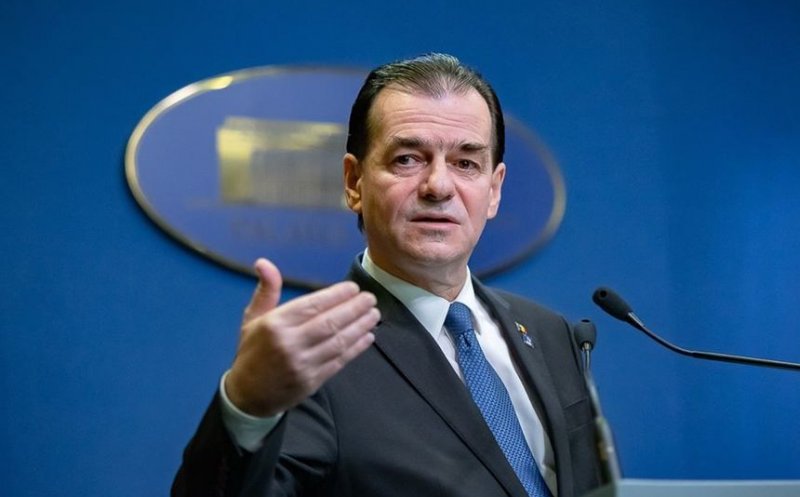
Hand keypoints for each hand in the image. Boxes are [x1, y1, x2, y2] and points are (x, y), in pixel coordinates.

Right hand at [225, 258, 379, 416]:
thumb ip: (266, 290)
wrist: (248, 395)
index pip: (312, 305)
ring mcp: (303, 364)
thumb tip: (264, 262)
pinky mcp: (313, 381)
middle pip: (330, 322)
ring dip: (360, 327)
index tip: (353, 288)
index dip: (336, 295)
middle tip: (370, 298)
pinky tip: (368, 337)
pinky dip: (356, 348)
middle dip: (354, 309)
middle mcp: (290, 343)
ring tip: (374, 314)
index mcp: (275, 325)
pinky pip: (339, 361)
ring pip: (338, 342)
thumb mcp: (252, 318)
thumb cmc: (253, 351)